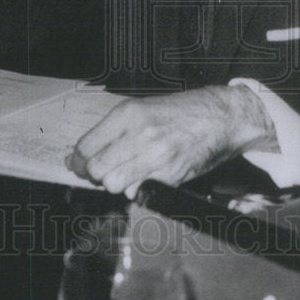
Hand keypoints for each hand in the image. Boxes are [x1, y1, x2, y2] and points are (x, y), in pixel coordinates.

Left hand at [69, 84, 275, 197]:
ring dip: (115, 183)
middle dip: (95, 174)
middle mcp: (139, 134)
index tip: (78, 165)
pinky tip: (144, 177)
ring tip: (125, 174)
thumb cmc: (183, 112)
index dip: (78, 161)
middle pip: (97, 168)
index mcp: (129, 113)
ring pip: (114, 183)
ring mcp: (155, 156)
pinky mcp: (170, 176)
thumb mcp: (144, 108)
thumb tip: (83, 155)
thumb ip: (114, 130)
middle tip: (100, 172)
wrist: (222, 117)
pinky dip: (136, 189)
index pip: (86, 146)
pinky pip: (137, 192)